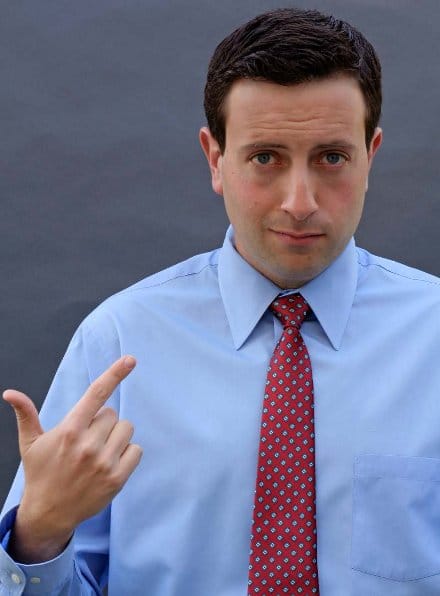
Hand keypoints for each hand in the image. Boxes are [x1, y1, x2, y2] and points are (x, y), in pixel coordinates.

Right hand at [3, 355, 142, 562]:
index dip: (114, 374)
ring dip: (116, 436)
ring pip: (127, 429)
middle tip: (86, 440)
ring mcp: (104, 463)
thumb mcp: (31, 443)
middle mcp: (88, 445)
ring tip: (98, 451)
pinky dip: (127, 453)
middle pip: (113, 414)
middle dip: (102, 423)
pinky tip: (109, 463)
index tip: (130, 360)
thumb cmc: (41, 473)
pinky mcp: (117, 479)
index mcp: (69, 430)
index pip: (96, 394)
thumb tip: (10, 393)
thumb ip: (26, 415)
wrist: (49, 514)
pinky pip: (136, 450)